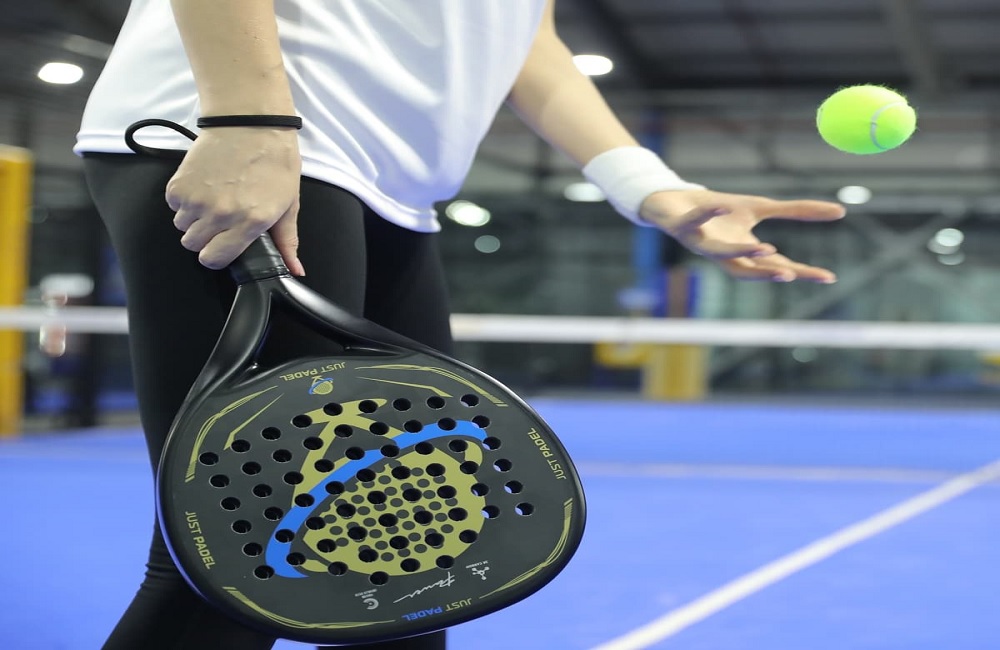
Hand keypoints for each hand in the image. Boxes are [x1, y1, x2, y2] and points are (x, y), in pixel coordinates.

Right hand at [165, 126, 304, 274]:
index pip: (214, 260)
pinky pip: (173, 205)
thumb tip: (295, 271)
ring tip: (213, 198)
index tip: (223, 245)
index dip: (217, 255)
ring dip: (194, 218)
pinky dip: (183, 200)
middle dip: (205, 237)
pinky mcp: (179, 183)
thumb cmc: (275, 163)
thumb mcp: (288, 205)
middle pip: (194, 246)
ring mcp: (197, 199)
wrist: (253, 124)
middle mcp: (220, 215)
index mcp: (249, 223)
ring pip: (182, 227)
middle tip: (220, 218)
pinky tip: (203, 186)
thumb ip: (286, 242)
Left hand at [639, 189, 846, 282]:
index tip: (828, 277)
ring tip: (767, 248)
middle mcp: (723, 254)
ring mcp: (701, 243)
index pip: (777, 267)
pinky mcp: (682, 227)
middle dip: (772, 273)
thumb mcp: (761, 207)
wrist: (675, 201)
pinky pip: (694, 221)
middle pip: (750, 270)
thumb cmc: (718, 209)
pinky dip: (707, 214)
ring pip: (721, 255)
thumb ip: (797, 211)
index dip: (802, 273)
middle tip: (794, 275)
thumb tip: (840, 211)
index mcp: (744, 252)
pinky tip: (722, 206)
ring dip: (742, 252)